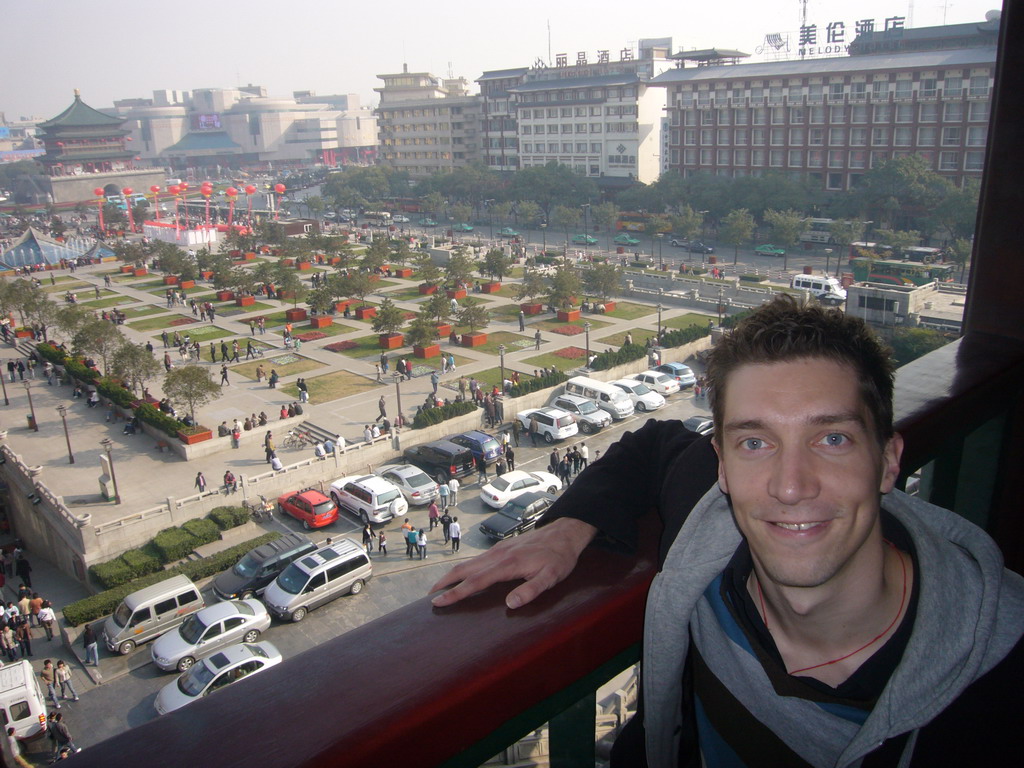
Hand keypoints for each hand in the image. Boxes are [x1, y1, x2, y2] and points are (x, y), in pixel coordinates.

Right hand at [429, 517, 597, 608]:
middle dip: (445, 583)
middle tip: (430, 596)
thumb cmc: (559, 557)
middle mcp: (499, 555)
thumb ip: (531, 590)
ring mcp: (499, 550)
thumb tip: (510, 604)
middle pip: (465, 569)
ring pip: (469, 562)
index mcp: (508, 564)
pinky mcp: (502, 548)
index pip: (476, 581)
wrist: (564, 533)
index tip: (439, 602)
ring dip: (452, 575)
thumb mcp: (551, 577)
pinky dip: (464, 568)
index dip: (456, 593)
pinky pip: (477, 559)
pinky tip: (461, 574)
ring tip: (439, 587)